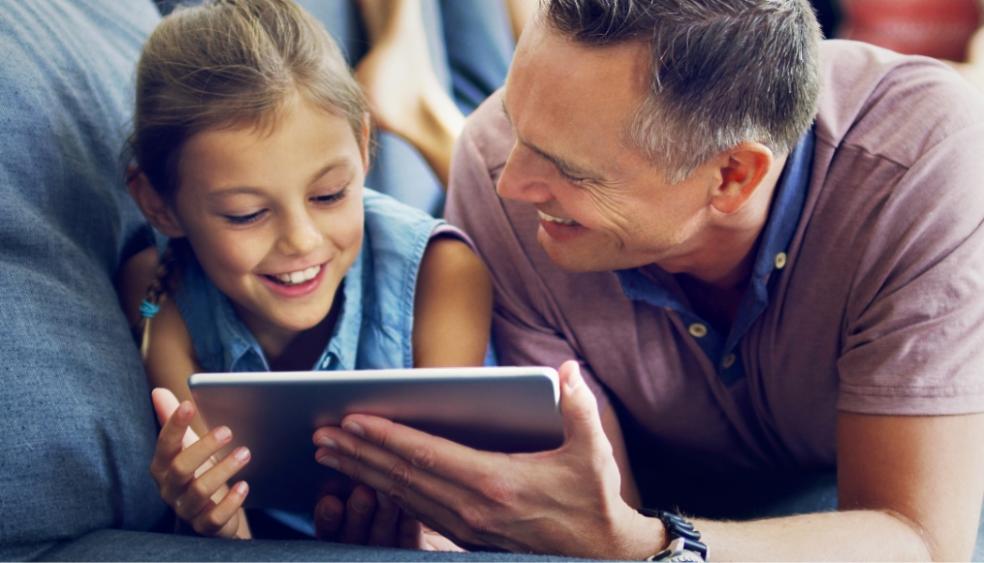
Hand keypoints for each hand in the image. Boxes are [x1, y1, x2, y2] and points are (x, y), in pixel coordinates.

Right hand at [150, 388, 250, 538]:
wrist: (211, 511)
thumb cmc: (199, 470)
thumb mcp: (188, 445)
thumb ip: (173, 420)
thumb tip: (157, 391)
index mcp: (163, 466)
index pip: (165, 445)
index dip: (175, 425)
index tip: (189, 405)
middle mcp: (170, 489)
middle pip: (181, 468)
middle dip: (204, 448)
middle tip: (228, 431)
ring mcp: (186, 509)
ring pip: (199, 491)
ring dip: (223, 470)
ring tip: (245, 453)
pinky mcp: (205, 526)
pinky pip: (214, 517)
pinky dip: (230, 502)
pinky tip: (244, 486)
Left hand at [311, 361, 659, 557]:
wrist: (603, 555)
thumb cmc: (595, 501)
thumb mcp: (594, 453)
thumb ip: (580, 407)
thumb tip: (568, 370)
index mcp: (497, 483)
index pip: (427, 455)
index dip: (386, 436)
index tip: (352, 419)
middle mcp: (473, 508)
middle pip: (402, 476)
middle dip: (358, 454)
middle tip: (321, 434)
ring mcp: (467, 527)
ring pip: (402, 496)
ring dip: (363, 474)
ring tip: (330, 455)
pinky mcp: (468, 536)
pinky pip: (416, 512)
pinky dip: (386, 493)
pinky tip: (368, 481)